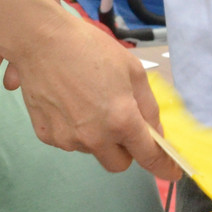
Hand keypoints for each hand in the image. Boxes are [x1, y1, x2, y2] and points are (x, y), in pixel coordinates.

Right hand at [0, 13, 179, 178]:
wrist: (40, 39)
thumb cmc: (90, 49)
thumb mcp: (133, 72)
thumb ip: (148, 108)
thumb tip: (155, 134)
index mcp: (121, 120)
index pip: (148, 157)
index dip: (163, 167)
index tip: (171, 172)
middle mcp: (95, 136)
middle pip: (118, 164)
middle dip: (125, 151)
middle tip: (122, 126)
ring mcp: (67, 138)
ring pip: (93, 151)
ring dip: (98, 138)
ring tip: (89, 104)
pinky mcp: (46, 135)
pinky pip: (69, 142)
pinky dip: (75, 131)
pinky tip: (70, 104)